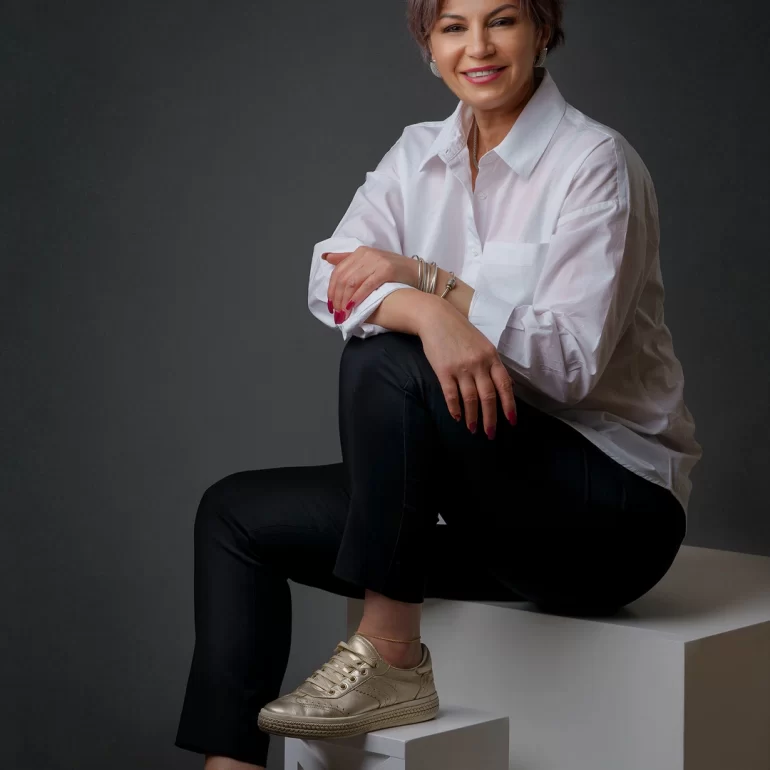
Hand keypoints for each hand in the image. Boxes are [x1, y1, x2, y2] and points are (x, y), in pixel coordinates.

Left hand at [322, 247, 414, 321]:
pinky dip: (357, 298)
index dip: (332, 289)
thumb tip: (326, 257)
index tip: (331, 305)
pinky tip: (353, 307)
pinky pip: (366, 285)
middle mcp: (367, 254)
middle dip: (337, 298)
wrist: (419, 274)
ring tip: (343, 313)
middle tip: (337, 313)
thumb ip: (349, 260)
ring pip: (352, 282)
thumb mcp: (370, 262)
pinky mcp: (387, 270)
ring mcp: (377, 261)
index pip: (338, 270)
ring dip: (344, 300)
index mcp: (360, 252)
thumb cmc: (395, 272)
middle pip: (343, 277)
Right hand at [417, 300, 516, 437]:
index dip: (509, 405)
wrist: (436, 318)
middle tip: (490, 434)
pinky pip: (451, 394)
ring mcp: (461, 367)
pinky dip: (455, 408)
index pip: (504, 385)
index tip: (511, 421)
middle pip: (488, 396)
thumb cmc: (461, 332)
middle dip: (491, 418)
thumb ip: (493, 365)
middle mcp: (479, 363)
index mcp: (492, 357)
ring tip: (473, 429)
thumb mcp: (483, 345)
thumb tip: (506, 387)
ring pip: (470, 399)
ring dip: (472, 417)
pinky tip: (457, 417)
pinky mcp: (443, 370)